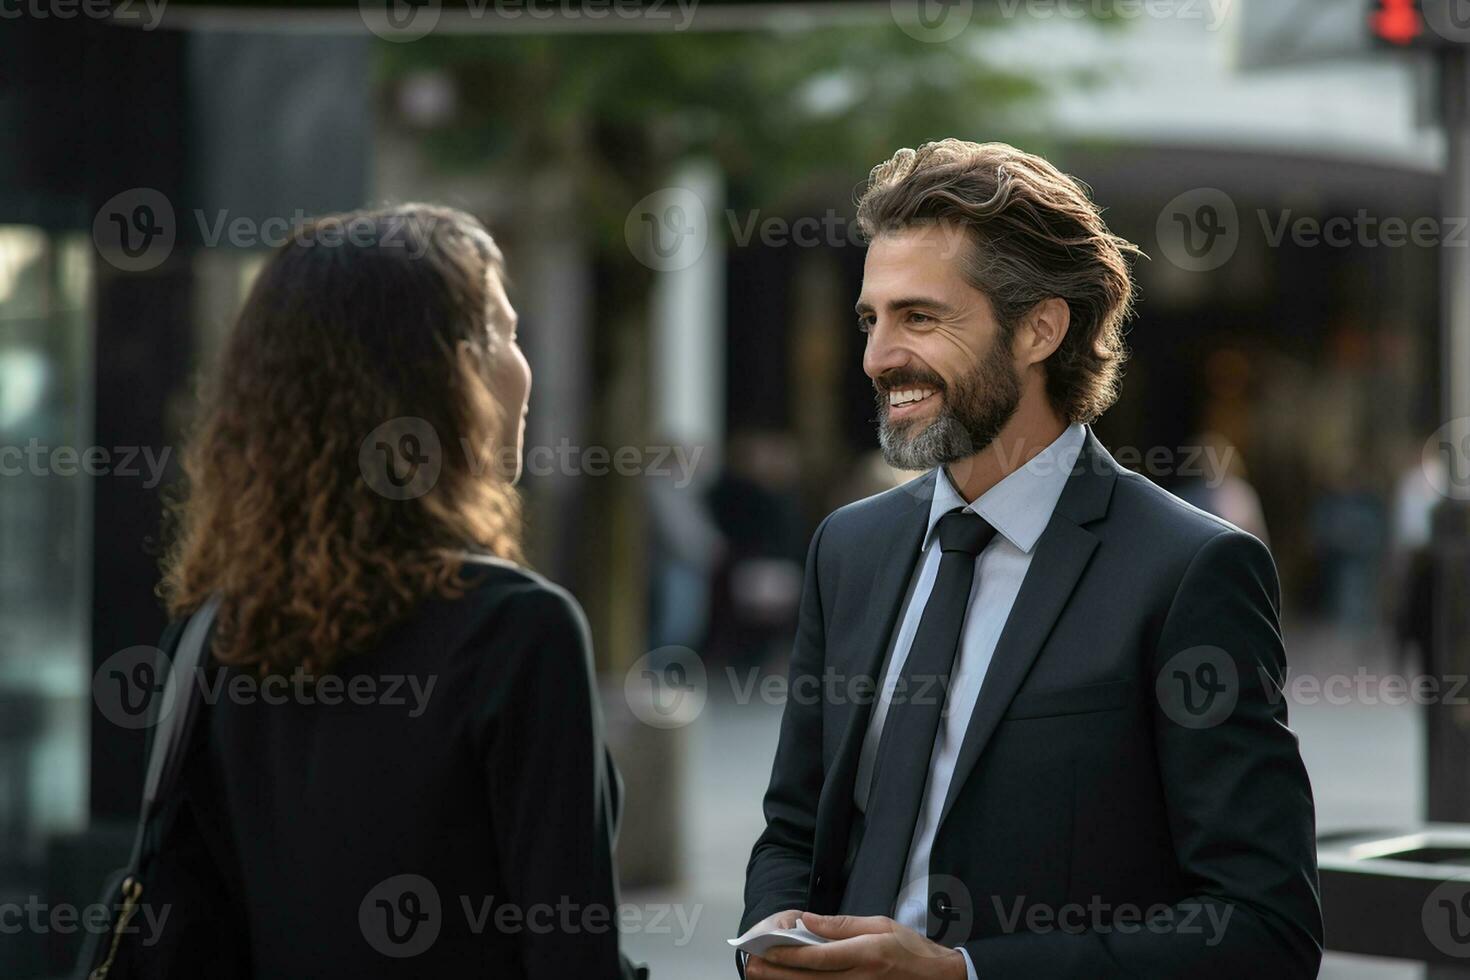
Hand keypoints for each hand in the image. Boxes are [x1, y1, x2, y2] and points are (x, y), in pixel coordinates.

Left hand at [747, 913, 966, 978]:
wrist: (939, 978)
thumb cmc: (912, 950)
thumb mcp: (881, 925)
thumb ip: (842, 925)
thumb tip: (809, 920)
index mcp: (865, 955)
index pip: (818, 958)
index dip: (788, 955)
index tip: (766, 950)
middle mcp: (859, 979)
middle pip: (809, 979)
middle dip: (778, 974)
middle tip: (753, 967)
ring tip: (764, 976)